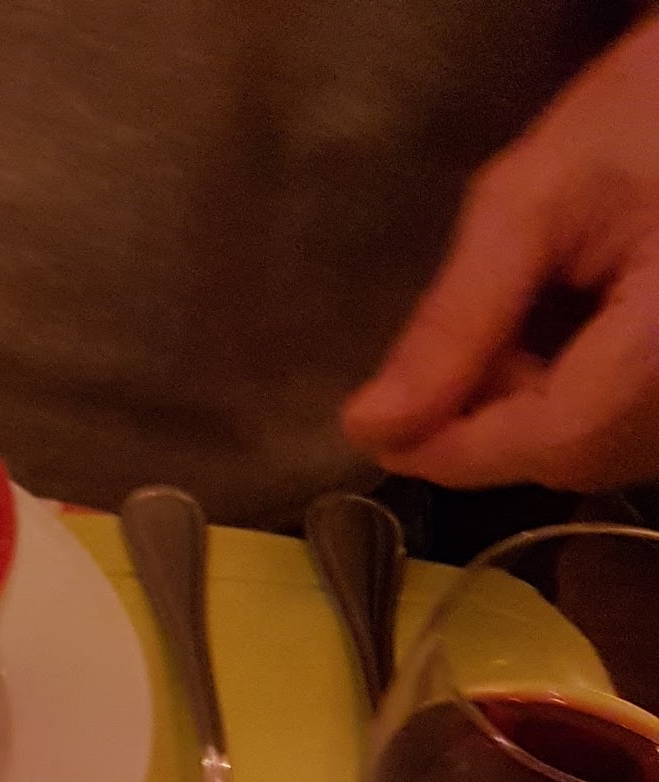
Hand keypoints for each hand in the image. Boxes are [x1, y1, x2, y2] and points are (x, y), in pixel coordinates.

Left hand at [342, 14, 658, 489]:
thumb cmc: (645, 111)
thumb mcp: (536, 198)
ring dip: (525, 409)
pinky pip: (620, 426)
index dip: (451, 445)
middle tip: (453, 348)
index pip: (554, 437)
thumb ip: (455, 318)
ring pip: (591, 447)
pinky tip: (560, 334)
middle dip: (487, 419)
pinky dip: (567, 399)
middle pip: (571, 451)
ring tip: (520, 320)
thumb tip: (369, 428)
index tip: (373, 426)